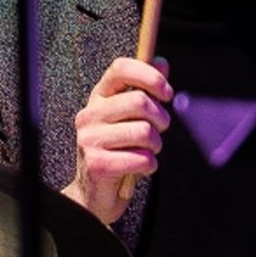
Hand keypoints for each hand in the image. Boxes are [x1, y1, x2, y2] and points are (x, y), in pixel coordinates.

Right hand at [62, 56, 171, 224]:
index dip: (149, 76)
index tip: (166, 93)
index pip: (120, 68)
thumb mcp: (131, 118)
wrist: (94, 195)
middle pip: (139, 101)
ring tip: (147, 152)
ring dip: (156, 146)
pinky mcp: (97, 165)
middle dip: (161, 119)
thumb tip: (160, 61)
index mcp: (98, 98)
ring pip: (144, 132)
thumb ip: (145, 90)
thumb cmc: (117, 152)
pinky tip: (139, 168)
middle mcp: (89, 115)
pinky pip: (142, 159)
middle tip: (159, 132)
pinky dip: (149, 166)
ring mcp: (90, 140)